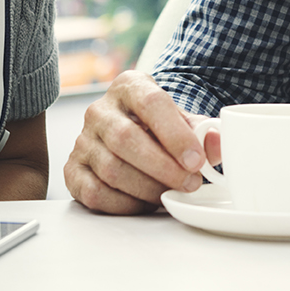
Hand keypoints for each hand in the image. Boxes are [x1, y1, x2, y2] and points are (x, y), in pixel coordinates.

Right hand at [63, 71, 216, 213]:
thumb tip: (217, 144)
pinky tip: (146, 202)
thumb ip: (204, 132)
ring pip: (112, 169)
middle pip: (126, 139)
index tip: (196, 160)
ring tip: (170, 194)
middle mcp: (100, 110)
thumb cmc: (160, 128)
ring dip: (147, 188)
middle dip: (163, 167)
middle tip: (189, 184)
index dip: (175, 134)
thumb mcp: (184, 122)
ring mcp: (82, 140)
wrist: (131, 134)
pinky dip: (125, 204)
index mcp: (130, 86)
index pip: (151, 103)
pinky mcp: (72, 170)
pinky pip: (95, 193)